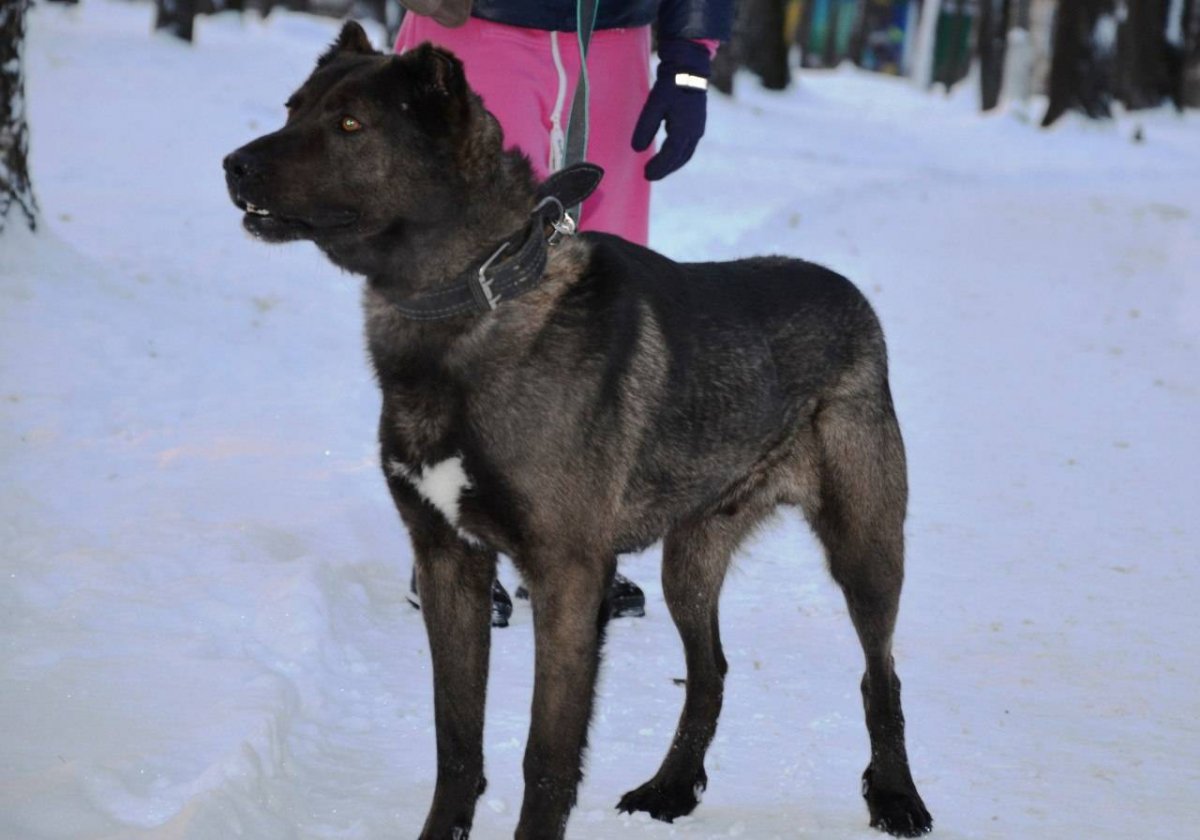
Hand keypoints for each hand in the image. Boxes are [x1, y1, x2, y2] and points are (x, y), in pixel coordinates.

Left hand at [631, 39, 711, 180]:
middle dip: (665, 169)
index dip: (658, 167)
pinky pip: (688, 146)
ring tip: (659, 169)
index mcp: (684, 130)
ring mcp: (698, 128)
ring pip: (685, 154)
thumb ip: (645, 128)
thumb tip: (637, 150)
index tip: (645, 175)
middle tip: (650, 175)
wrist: (689, 67)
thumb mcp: (653, 106)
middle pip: (679, 159)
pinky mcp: (697, 123)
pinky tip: (669, 154)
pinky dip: (678, 155)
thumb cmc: (670, 85)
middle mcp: (695, 133)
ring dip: (672, 164)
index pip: (670, 156)